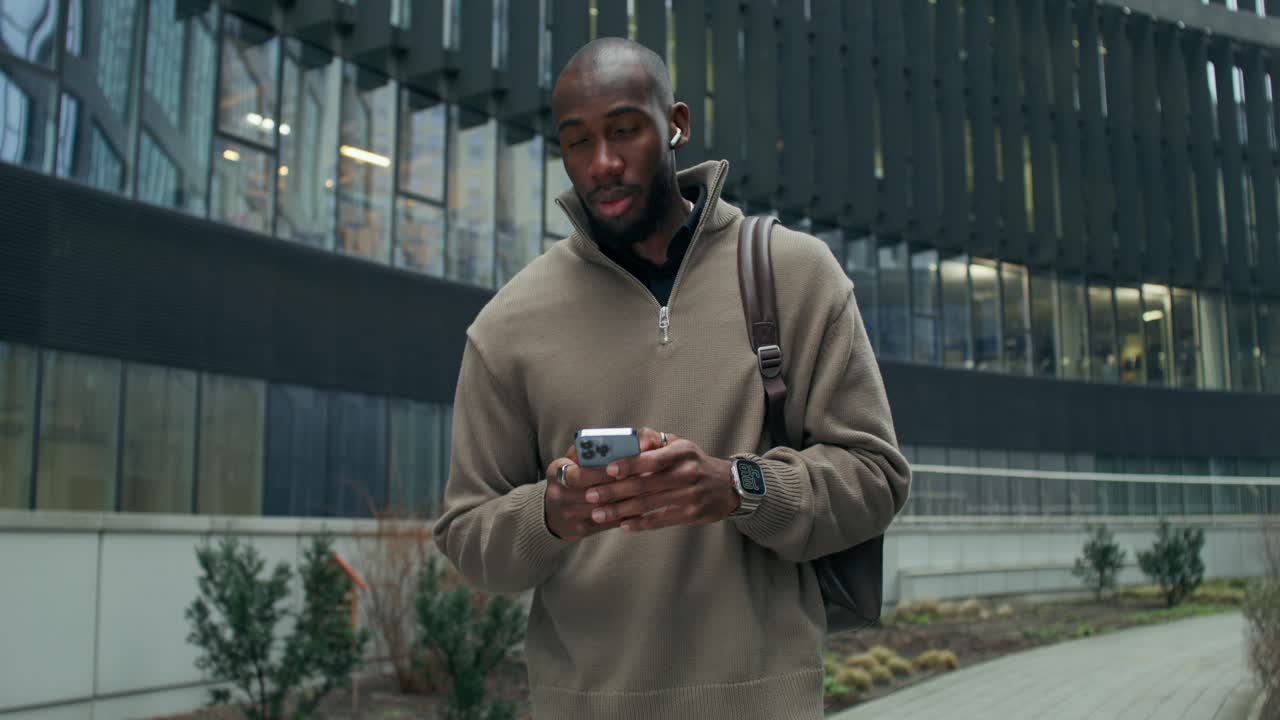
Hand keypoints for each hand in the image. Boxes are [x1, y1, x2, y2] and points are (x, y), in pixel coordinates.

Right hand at [542, 429, 665, 540]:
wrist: (554, 512)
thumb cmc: (571, 476)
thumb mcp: (571, 459)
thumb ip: (588, 449)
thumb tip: (612, 443)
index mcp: (555, 471)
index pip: (578, 473)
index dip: (600, 472)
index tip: (620, 468)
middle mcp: (557, 494)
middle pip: (592, 493)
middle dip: (617, 486)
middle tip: (641, 479)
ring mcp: (568, 514)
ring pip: (603, 509)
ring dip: (625, 500)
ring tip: (646, 491)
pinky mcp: (579, 530)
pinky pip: (607, 522)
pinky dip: (625, 514)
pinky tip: (641, 506)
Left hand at [583, 434, 739, 531]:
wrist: (727, 485)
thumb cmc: (693, 462)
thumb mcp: (680, 444)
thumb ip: (653, 440)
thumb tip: (628, 440)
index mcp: (681, 452)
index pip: (652, 458)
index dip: (630, 464)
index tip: (608, 470)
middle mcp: (686, 473)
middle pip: (645, 485)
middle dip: (614, 491)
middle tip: (590, 496)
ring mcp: (689, 495)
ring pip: (648, 505)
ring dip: (620, 510)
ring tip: (598, 514)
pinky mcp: (691, 514)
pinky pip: (661, 520)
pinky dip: (640, 523)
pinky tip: (623, 525)